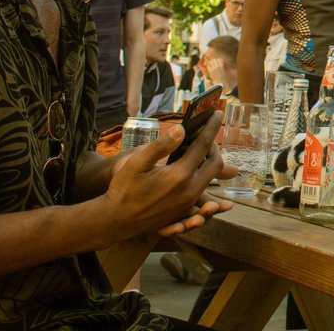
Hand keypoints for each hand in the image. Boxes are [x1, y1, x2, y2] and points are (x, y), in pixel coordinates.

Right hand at [99, 110, 230, 242]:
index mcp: (179, 175)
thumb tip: (181, 129)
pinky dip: (203, 177)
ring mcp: (189, 203)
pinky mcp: (185, 211)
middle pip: (215, 164)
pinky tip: (192, 169)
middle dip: (214, 147)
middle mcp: (190, 190)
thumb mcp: (137, 163)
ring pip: (211, 178)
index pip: (203, 145)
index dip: (211, 127)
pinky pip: (203, 193)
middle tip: (203, 137)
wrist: (116, 221)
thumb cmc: (123, 189)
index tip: (218, 113)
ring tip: (198, 151)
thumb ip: (160, 145)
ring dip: (210, 162)